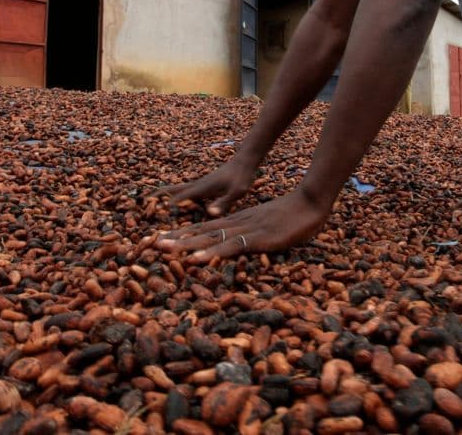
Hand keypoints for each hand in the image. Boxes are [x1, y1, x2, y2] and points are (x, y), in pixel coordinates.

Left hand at [156, 189, 331, 262]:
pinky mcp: (255, 238)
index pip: (205, 228)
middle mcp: (236, 224)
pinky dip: (209, 253)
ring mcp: (244, 230)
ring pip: (208, 238)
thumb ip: (255, 235)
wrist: (310, 203)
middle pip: (201, 231)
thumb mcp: (268, 226)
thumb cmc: (293, 216)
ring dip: (184, 245)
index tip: (163, 239)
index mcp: (238, 222)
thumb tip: (245, 243)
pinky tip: (194, 259)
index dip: (184, 234)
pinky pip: (228, 247)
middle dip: (176, 239)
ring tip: (162, 249)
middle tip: (151, 244)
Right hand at [158, 158, 256, 216]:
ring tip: (151, 198)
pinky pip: (185, 189)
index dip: (167, 207)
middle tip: (142, 200)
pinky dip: (175, 193)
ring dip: (164, 193)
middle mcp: (197, 185)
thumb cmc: (242, 177)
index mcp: (201, 188)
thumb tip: (210, 214)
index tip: (154, 215)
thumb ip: (224, 203)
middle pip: (173, 190)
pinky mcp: (203, 184)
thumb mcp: (236, 192)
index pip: (180, 198)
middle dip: (158, 195)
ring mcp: (199, 183)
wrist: (245, 161)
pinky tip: (176, 198)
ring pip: (177, 188)